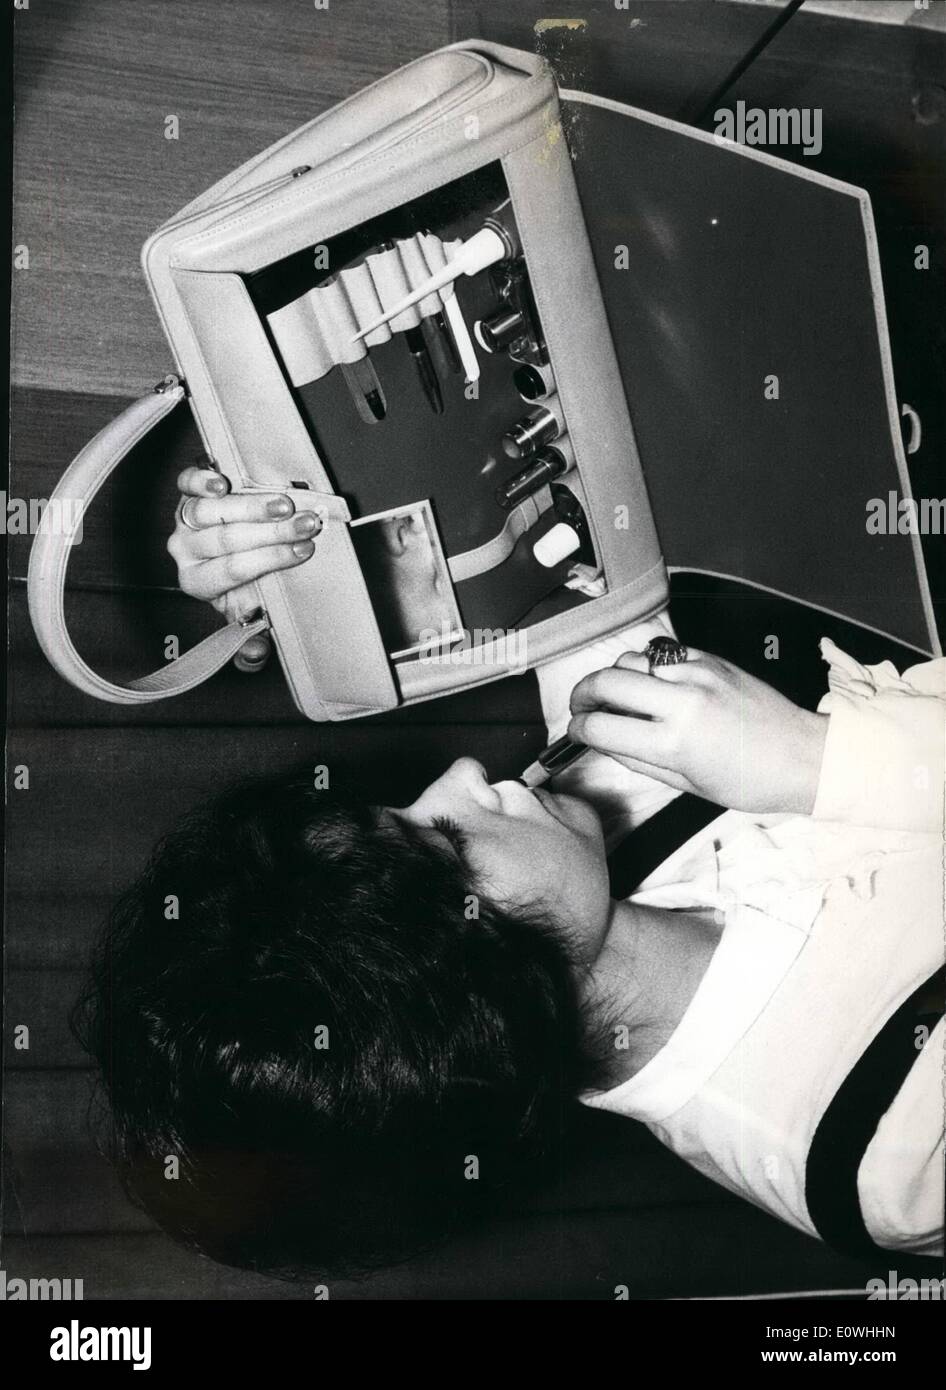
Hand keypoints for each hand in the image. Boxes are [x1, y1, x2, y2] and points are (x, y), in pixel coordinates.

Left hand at [168, 467, 321, 668]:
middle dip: (271, 532)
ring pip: (211, 511)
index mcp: (198, 582)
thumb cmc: (242, 580)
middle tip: (306, 524)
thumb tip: (254, 656)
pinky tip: (223, 481)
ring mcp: (183, 520)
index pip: (233, 569)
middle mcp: (185, 550)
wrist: (229, 544)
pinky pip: (186, 484)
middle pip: (226, 539)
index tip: (303, 550)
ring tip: (286, 503)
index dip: (269, 559)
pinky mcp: (185, 492)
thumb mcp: (247, 609)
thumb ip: (253, 634)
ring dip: (250, 506)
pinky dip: (201, 481)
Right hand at [567, 648, 827, 814]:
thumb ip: (637, 758)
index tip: (576, 730)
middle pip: (605, 681)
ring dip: (615, 676)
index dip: (577, 727)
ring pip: (630, 660)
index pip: (599, 724)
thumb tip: (602, 739)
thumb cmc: (748, 781)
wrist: (802, 756)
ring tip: (618, 695)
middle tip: (581, 706)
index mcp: (673, 742)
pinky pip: (662, 654)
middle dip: (582, 693)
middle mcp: (681, 702)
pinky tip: (653, 684)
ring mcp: (697, 675)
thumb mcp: (685, 784)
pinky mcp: (711, 660)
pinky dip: (648, 667)